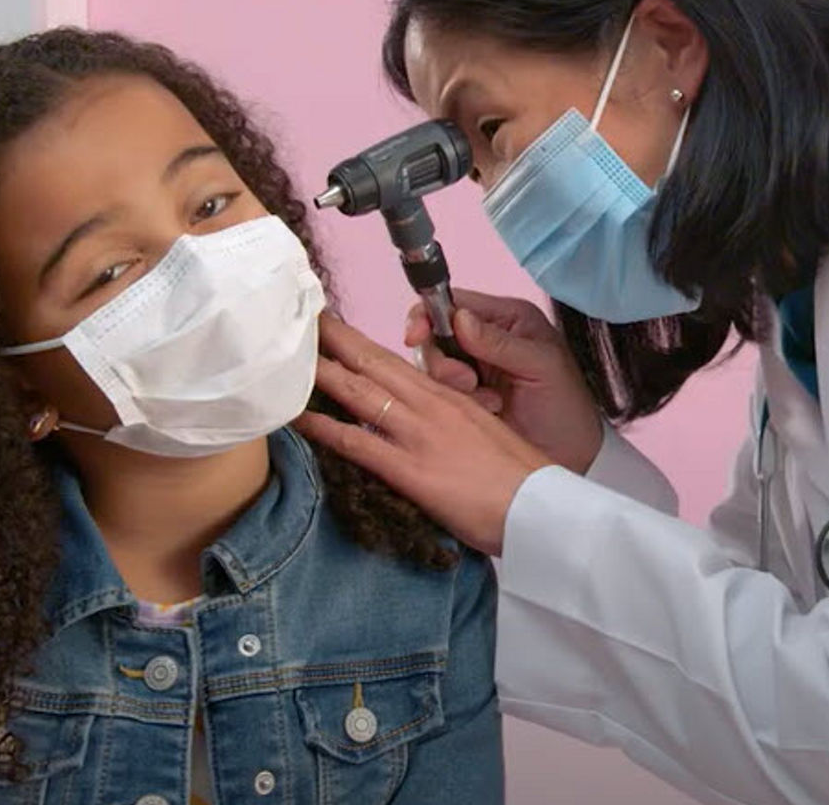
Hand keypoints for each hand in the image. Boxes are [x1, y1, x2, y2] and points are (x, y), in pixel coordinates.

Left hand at [296, 315, 553, 555]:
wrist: (540, 506)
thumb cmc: (519, 477)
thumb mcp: (485, 431)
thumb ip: (451, 420)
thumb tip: (427, 422)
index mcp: (448, 395)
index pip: (394, 360)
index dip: (359, 342)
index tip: (333, 326)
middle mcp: (429, 405)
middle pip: (371, 363)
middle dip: (332, 340)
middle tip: (299, 321)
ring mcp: (418, 435)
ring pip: (359, 392)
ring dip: (320, 373)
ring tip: (288, 358)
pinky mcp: (410, 469)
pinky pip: (357, 443)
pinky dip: (323, 428)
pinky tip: (297, 419)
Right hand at [405, 289, 603, 474]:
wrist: (571, 455)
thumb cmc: (566, 406)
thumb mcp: (542, 366)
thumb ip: (501, 342)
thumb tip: (460, 319)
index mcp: (506, 318)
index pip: (454, 302)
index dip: (429, 315)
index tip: (417, 335)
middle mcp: (483, 339)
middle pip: (434, 334)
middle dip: (442, 360)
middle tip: (467, 382)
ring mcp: (471, 370)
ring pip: (432, 366)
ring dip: (451, 384)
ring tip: (487, 401)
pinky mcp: (463, 399)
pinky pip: (438, 393)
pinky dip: (454, 403)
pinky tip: (486, 411)